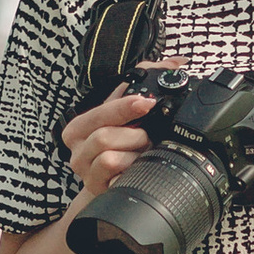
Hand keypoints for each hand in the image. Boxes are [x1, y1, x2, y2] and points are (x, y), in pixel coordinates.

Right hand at [63, 88, 153, 202]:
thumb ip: (145, 82)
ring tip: (141, 153)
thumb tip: (174, 63)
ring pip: (108, 159)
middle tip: (146, 137)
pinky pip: (116, 180)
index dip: (124, 107)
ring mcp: (86, 172)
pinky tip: (136, 168)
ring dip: (132, 155)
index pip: (100, 112)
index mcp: (80, 127)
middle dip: (132, 136)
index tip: (146, 103)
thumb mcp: (125, 113)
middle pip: (103, 137)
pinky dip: (130, 171)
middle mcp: (78, 150)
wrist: (113, 181)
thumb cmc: (120, 145)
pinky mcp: (97, 190)